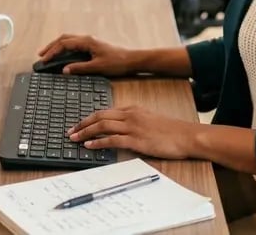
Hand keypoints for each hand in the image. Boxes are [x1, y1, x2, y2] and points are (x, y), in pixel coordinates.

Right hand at [38, 34, 136, 75]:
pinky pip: (74, 44)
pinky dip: (64, 48)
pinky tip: (62, 55)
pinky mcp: (92, 46)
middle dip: (51, 46)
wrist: (131, 60)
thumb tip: (64, 70)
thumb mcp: (98, 67)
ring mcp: (89, 41)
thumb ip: (80, 68)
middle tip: (40, 55)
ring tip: (48, 54)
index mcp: (87, 41)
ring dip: (57, 46)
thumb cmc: (117, 63)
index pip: (64, 44)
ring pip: (68, 40)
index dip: (52, 52)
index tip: (43, 60)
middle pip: (64, 39)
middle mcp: (87, 39)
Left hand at [69, 106, 200, 159]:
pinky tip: (90, 146)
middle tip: (70, 131)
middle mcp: (130, 115)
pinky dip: (98, 142)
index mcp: (132, 109)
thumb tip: (118, 130)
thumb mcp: (149, 120)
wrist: (186, 136)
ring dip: (85, 132)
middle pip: (99, 116)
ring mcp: (133, 127)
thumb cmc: (170, 131)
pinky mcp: (137, 140)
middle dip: (82, 124)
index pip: (105, 111)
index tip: (79, 124)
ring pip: (102, 126)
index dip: (89, 118)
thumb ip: (133, 122)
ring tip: (74, 139)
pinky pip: (112, 140)